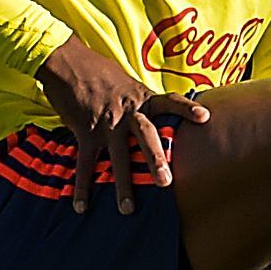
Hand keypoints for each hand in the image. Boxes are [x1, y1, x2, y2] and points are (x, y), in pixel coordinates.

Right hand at [35, 37, 207, 215]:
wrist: (65, 60)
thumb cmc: (96, 70)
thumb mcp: (125, 81)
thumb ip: (139, 101)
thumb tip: (151, 115)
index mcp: (140, 98)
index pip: (169, 101)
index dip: (186, 109)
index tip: (205, 118)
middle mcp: (127, 111)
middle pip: (146, 136)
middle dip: (156, 159)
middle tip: (165, 182)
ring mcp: (106, 123)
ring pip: (117, 157)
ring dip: (122, 184)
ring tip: (127, 209)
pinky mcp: (85, 131)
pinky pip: (85, 163)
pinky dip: (83, 186)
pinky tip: (82, 206)